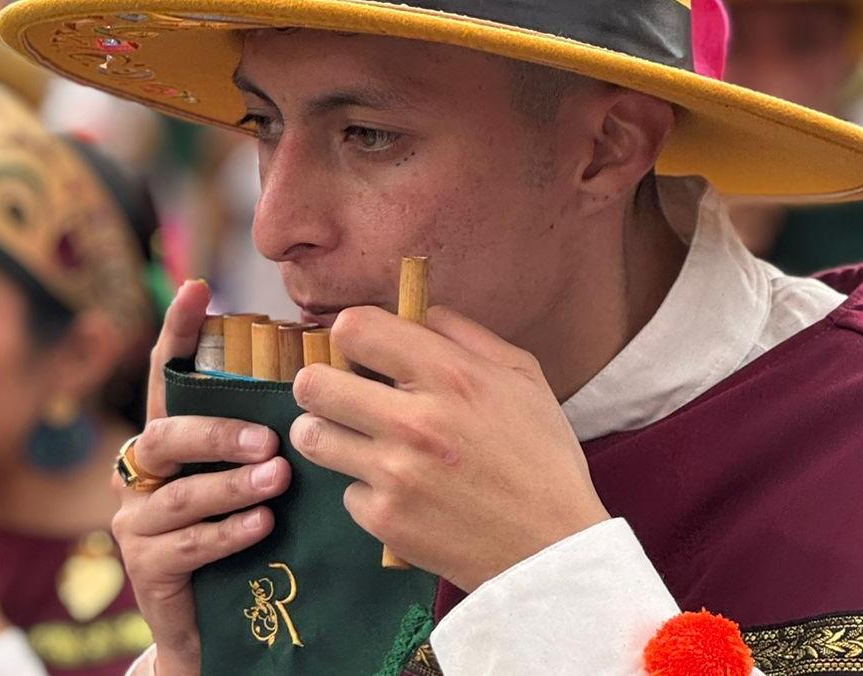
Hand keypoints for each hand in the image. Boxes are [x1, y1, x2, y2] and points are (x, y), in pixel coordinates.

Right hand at [111, 280, 291, 675]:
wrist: (217, 627)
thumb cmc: (248, 535)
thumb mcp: (257, 477)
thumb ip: (274, 434)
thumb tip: (335, 382)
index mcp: (173, 435)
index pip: (168, 373)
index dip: (179, 330)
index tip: (200, 288)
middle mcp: (145, 469)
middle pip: (166, 433)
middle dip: (216, 432)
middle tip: (268, 439)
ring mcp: (137, 517)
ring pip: (179, 491)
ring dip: (230, 484)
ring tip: (277, 482)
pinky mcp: (145, 565)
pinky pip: (184, 544)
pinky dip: (226, 533)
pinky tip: (262, 525)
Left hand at [291, 305, 609, 592]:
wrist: (552, 551)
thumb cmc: (540, 457)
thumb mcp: (522, 376)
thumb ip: (465, 334)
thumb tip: (417, 312)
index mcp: (449, 375)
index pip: (354, 328)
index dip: (351, 334)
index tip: (361, 350)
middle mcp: (414, 421)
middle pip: (311, 383)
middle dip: (320, 383)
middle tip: (340, 394)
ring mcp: (394, 474)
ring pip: (310, 435)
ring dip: (326, 433)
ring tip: (355, 438)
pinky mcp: (384, 520)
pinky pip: (344, 489)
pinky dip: (365, 489)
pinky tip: (398, 491)